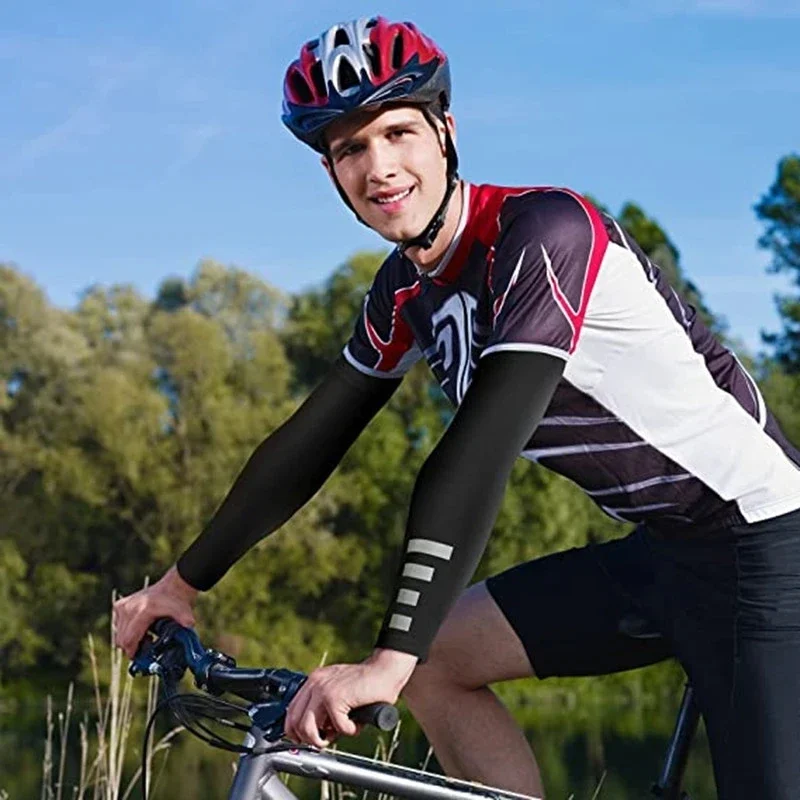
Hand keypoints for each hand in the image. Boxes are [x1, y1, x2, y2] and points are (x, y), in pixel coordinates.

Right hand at [113, 566, 197, 657]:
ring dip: (130, 639)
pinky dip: (127, 630)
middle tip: (149, 643)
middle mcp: (129, 608)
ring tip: (147, 634)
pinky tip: (141, 627)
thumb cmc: (178, 601)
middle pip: (121, 640)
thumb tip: (189, 625)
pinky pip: (118, 626)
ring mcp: (122, 606)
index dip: (134, 652)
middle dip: (133, 647)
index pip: (128, 640)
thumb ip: (186, 620)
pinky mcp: (120, 605)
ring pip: (119, 635)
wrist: (173, 586)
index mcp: (142, 612)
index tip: (144, 655)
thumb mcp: (184, 612)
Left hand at [284, 648, 417, 747]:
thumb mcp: (339, 692)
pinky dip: (349, 731)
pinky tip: (357, 724)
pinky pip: (337, 727)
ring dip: (323, 739)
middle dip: (308, 739)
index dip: (296, 731)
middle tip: (324, 741)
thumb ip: (324, 707)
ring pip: (308, 728)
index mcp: (314, 681)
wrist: (385, 670)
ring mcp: (323, 689)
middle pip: (294, 722)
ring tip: (338, 735)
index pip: (291, 710)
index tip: (306, 740)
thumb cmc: (367, 685)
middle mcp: (315, 683)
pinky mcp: (336, 697)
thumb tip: (315, 733)